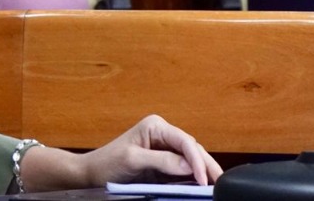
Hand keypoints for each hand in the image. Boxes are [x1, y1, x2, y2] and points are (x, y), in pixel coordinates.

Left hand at [78, 114, 222, 186]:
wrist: (93, 173)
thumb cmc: (108, 162)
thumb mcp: (133, 160)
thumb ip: (161, 160)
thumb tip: (188, 165)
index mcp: (156, 126)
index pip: (184, 141)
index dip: (197, 160)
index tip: (203, 179)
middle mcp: (163, 134)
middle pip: (193, 149)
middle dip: (207, 166)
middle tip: (220, 185)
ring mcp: (165, 149)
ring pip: (192, 159)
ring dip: (204, 172)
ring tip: (217, 187)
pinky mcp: (165, 163)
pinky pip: (185, 169)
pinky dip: (195, 178)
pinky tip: (203, 186)